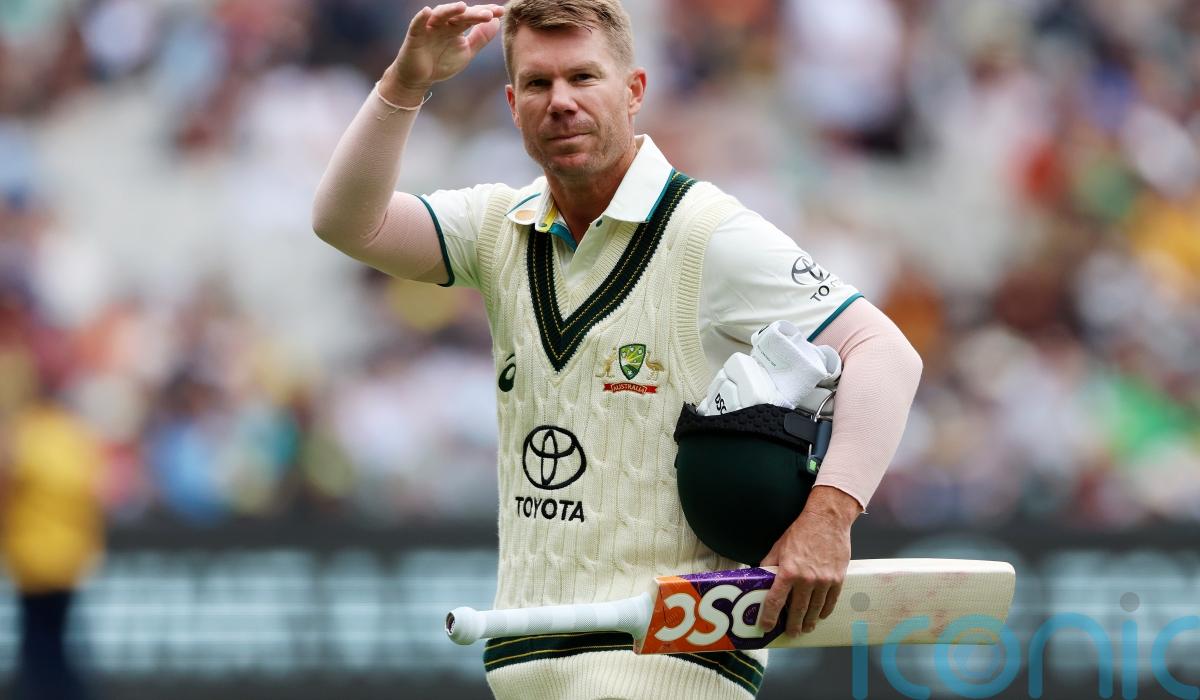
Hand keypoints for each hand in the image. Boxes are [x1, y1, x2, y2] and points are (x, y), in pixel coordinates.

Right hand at [383, 3, 505, 102]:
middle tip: (489, 14)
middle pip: (460, 15)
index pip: (472, 16)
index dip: (485, 13)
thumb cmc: (442, 63)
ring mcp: (429, 27)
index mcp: (456, 26)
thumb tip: (496, 22)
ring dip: (451, 10)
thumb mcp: (466, 51)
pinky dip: (421, 17)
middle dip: (474, 13)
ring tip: (463, 7)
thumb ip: (481, 38)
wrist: (419, 79)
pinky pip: (417, 24)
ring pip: (440, 14)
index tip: (500, 12)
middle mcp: (444, 23)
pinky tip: (427, 11)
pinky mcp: (415, 35)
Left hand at [757, 486, 857, 634]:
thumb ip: (769, 565)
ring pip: (815, 609)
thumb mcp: (778, 547)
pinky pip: (830, 601)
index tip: (767, 626)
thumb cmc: (801, 531)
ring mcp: (824, 581)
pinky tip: (820, 615)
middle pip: (798, 610)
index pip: (776, 601)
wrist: (827, 519)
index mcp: (788, 572)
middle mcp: (806, 579)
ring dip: (809, 621)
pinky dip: (825, 610)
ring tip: (806, 628)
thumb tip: (760, 578)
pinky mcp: (837, 579)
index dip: (770, 616)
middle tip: (791, 632)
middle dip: (793, 624)